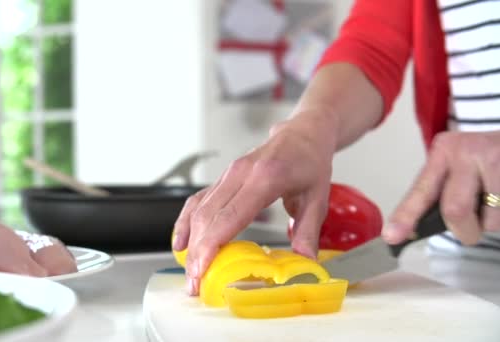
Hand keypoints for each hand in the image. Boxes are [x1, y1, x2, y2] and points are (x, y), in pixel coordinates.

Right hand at [172, 111, 337, 294]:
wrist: (302, 133)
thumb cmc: (310, 162)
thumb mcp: (318, 197)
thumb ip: (309, 231)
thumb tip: (304, 262)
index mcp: (264, 177)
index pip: (230, 215)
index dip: (211, 244)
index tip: (202, 269)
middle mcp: (240, 173)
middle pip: (207, 216)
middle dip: (197, 253)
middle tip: (194, 283)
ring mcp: (228, 174)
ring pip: (198, 209)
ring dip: (189, 241)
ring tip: (189, 271)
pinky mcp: (224, 178)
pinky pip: (198, 200)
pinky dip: (186, 221)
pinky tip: (181, 242)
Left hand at [383, 130, 499, 244]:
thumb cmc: (489, 159)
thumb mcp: (460, 165)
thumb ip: (439, 192)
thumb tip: (412, 230)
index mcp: (443, 151)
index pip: (422, 191)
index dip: (406, 216)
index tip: (392, 236)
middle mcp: (466, 151)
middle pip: (455, 210)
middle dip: (465, 231)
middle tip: (471, 230)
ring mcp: (495, 158)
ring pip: (490, 218)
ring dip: (494, 222)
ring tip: (499, 202)